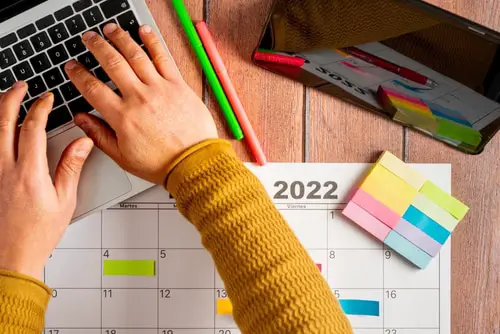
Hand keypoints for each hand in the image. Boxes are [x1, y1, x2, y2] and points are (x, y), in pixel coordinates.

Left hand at [0, 85, 92, 278]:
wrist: (12, 255)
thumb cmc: (38, 233)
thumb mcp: (64, 200)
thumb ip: (71, 166)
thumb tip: (82, 143)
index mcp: (29, 174)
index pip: (32, 129)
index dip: (39, 108)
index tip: (46, 99)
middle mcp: (5, 170)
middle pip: (3, 123)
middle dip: (11, 98)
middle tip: (20, 86)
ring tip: (5, 98)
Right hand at [68, 24, 217, 184]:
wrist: (194, 163)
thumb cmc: (162, 163)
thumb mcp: (123, 156)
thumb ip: (99, 135)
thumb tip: (81, 120)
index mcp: (122, 117)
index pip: (92, 88)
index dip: (78, 74)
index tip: (72, 66)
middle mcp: (139, 98)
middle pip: (112, 63)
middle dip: (96, 47)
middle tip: (88, 38)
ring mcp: (160, 89)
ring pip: (135, 55)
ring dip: (120, 38)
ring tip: (110, 30)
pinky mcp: (178, 85)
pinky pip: (163, 58)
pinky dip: (152, 42)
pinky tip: (143, 32)